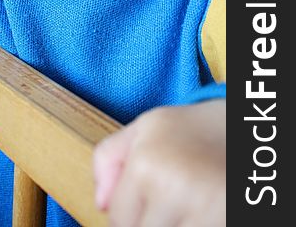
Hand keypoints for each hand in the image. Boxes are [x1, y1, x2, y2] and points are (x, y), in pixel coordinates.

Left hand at [93, 99, 225, 226]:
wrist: (243, 130)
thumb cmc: (192, 129)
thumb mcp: (144, 128)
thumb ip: (108, 158)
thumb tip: (100, 205)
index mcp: (145, 164)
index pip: (118, 221)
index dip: (128, 216)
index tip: (146, 201)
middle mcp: (171, 188)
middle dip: (150, 224)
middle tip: (168, 202)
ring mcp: (202, 211)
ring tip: (184, 207)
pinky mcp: (225, 223)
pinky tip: (202, 213)